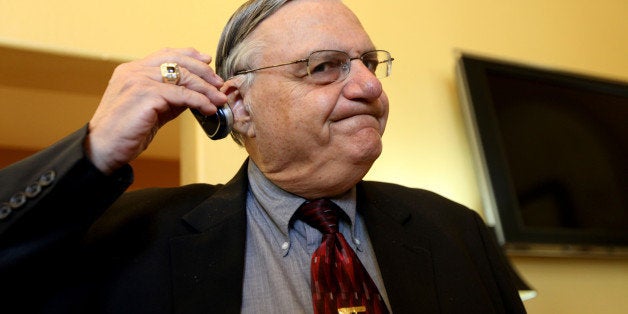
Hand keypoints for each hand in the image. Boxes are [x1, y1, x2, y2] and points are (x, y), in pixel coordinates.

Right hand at [85, 47, 226, 174]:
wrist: (103, 149)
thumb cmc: (125, 131)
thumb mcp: (151, 109)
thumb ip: (169, 97)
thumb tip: (195, 93)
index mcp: (132, 70)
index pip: (166, 54)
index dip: (190, 55)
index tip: (208, 61)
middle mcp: (134, 71)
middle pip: (177, 61)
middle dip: (203, 72)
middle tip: (219, 83)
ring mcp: (138, 81)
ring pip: (182, 77)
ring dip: (206, 88)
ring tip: (219, 99)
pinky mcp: (145, 95)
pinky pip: (181, 95)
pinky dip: (199, 101)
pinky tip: (208, 108)